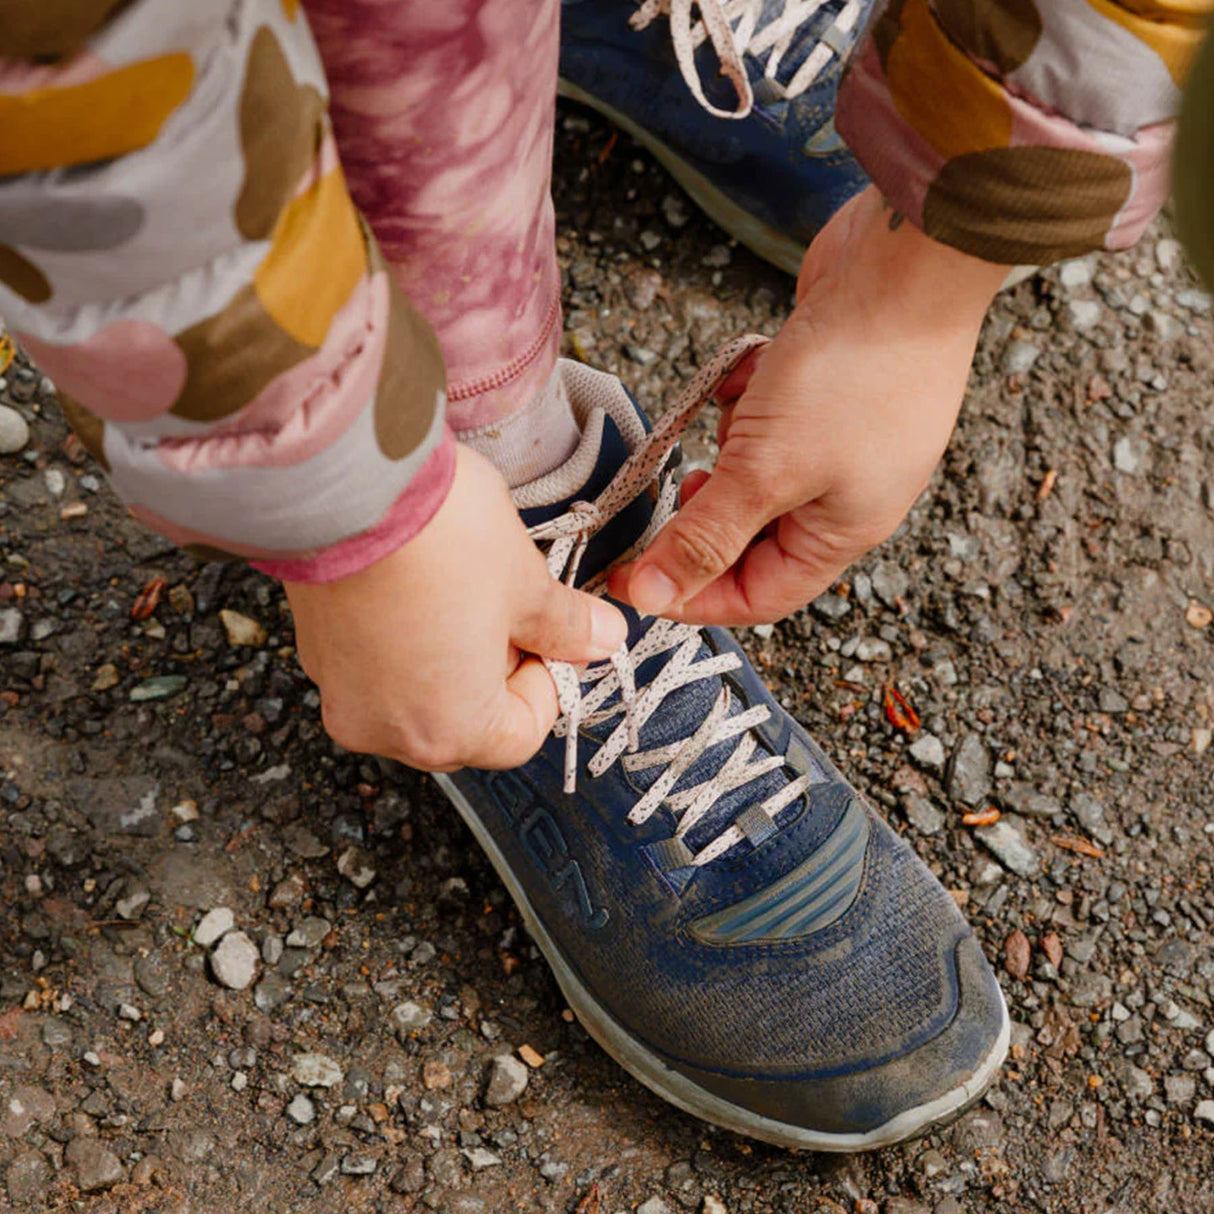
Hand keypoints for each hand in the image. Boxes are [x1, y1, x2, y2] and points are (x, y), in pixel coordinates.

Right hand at [286, 446, 625, 770]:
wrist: (342, 481)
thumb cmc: (439, 538)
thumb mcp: (524, 583)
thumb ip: (565, 626)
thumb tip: (601, 639)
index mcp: (448, 730)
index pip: (519, 737)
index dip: (546, 684)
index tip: (552, 635)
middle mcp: (386, 728)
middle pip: (465, 723)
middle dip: (497, 670)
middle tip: (512, 609)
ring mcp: (341, 692)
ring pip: (418, 694)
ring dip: (450, 655)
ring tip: (463, 590)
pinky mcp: (315, 652)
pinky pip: (374, 666)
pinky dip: (403, 639)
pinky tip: (418, 585)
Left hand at [609, 185, 1008, 625]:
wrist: (908, 261)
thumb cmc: (851, 375)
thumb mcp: (765, 472)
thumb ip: (705, 537)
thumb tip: (649, 597)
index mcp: (841, 533)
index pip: (758, 597)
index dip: (692, 596)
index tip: (630, 580)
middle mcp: (843, 495)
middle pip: (751, 536)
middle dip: (704, 515)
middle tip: (665, 493)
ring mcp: (836, 440)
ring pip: (752, 471)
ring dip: (726, 450)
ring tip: (730, 417)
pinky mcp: (822, 390)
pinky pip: (762, 416)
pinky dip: (744, 400)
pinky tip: (752, 372)